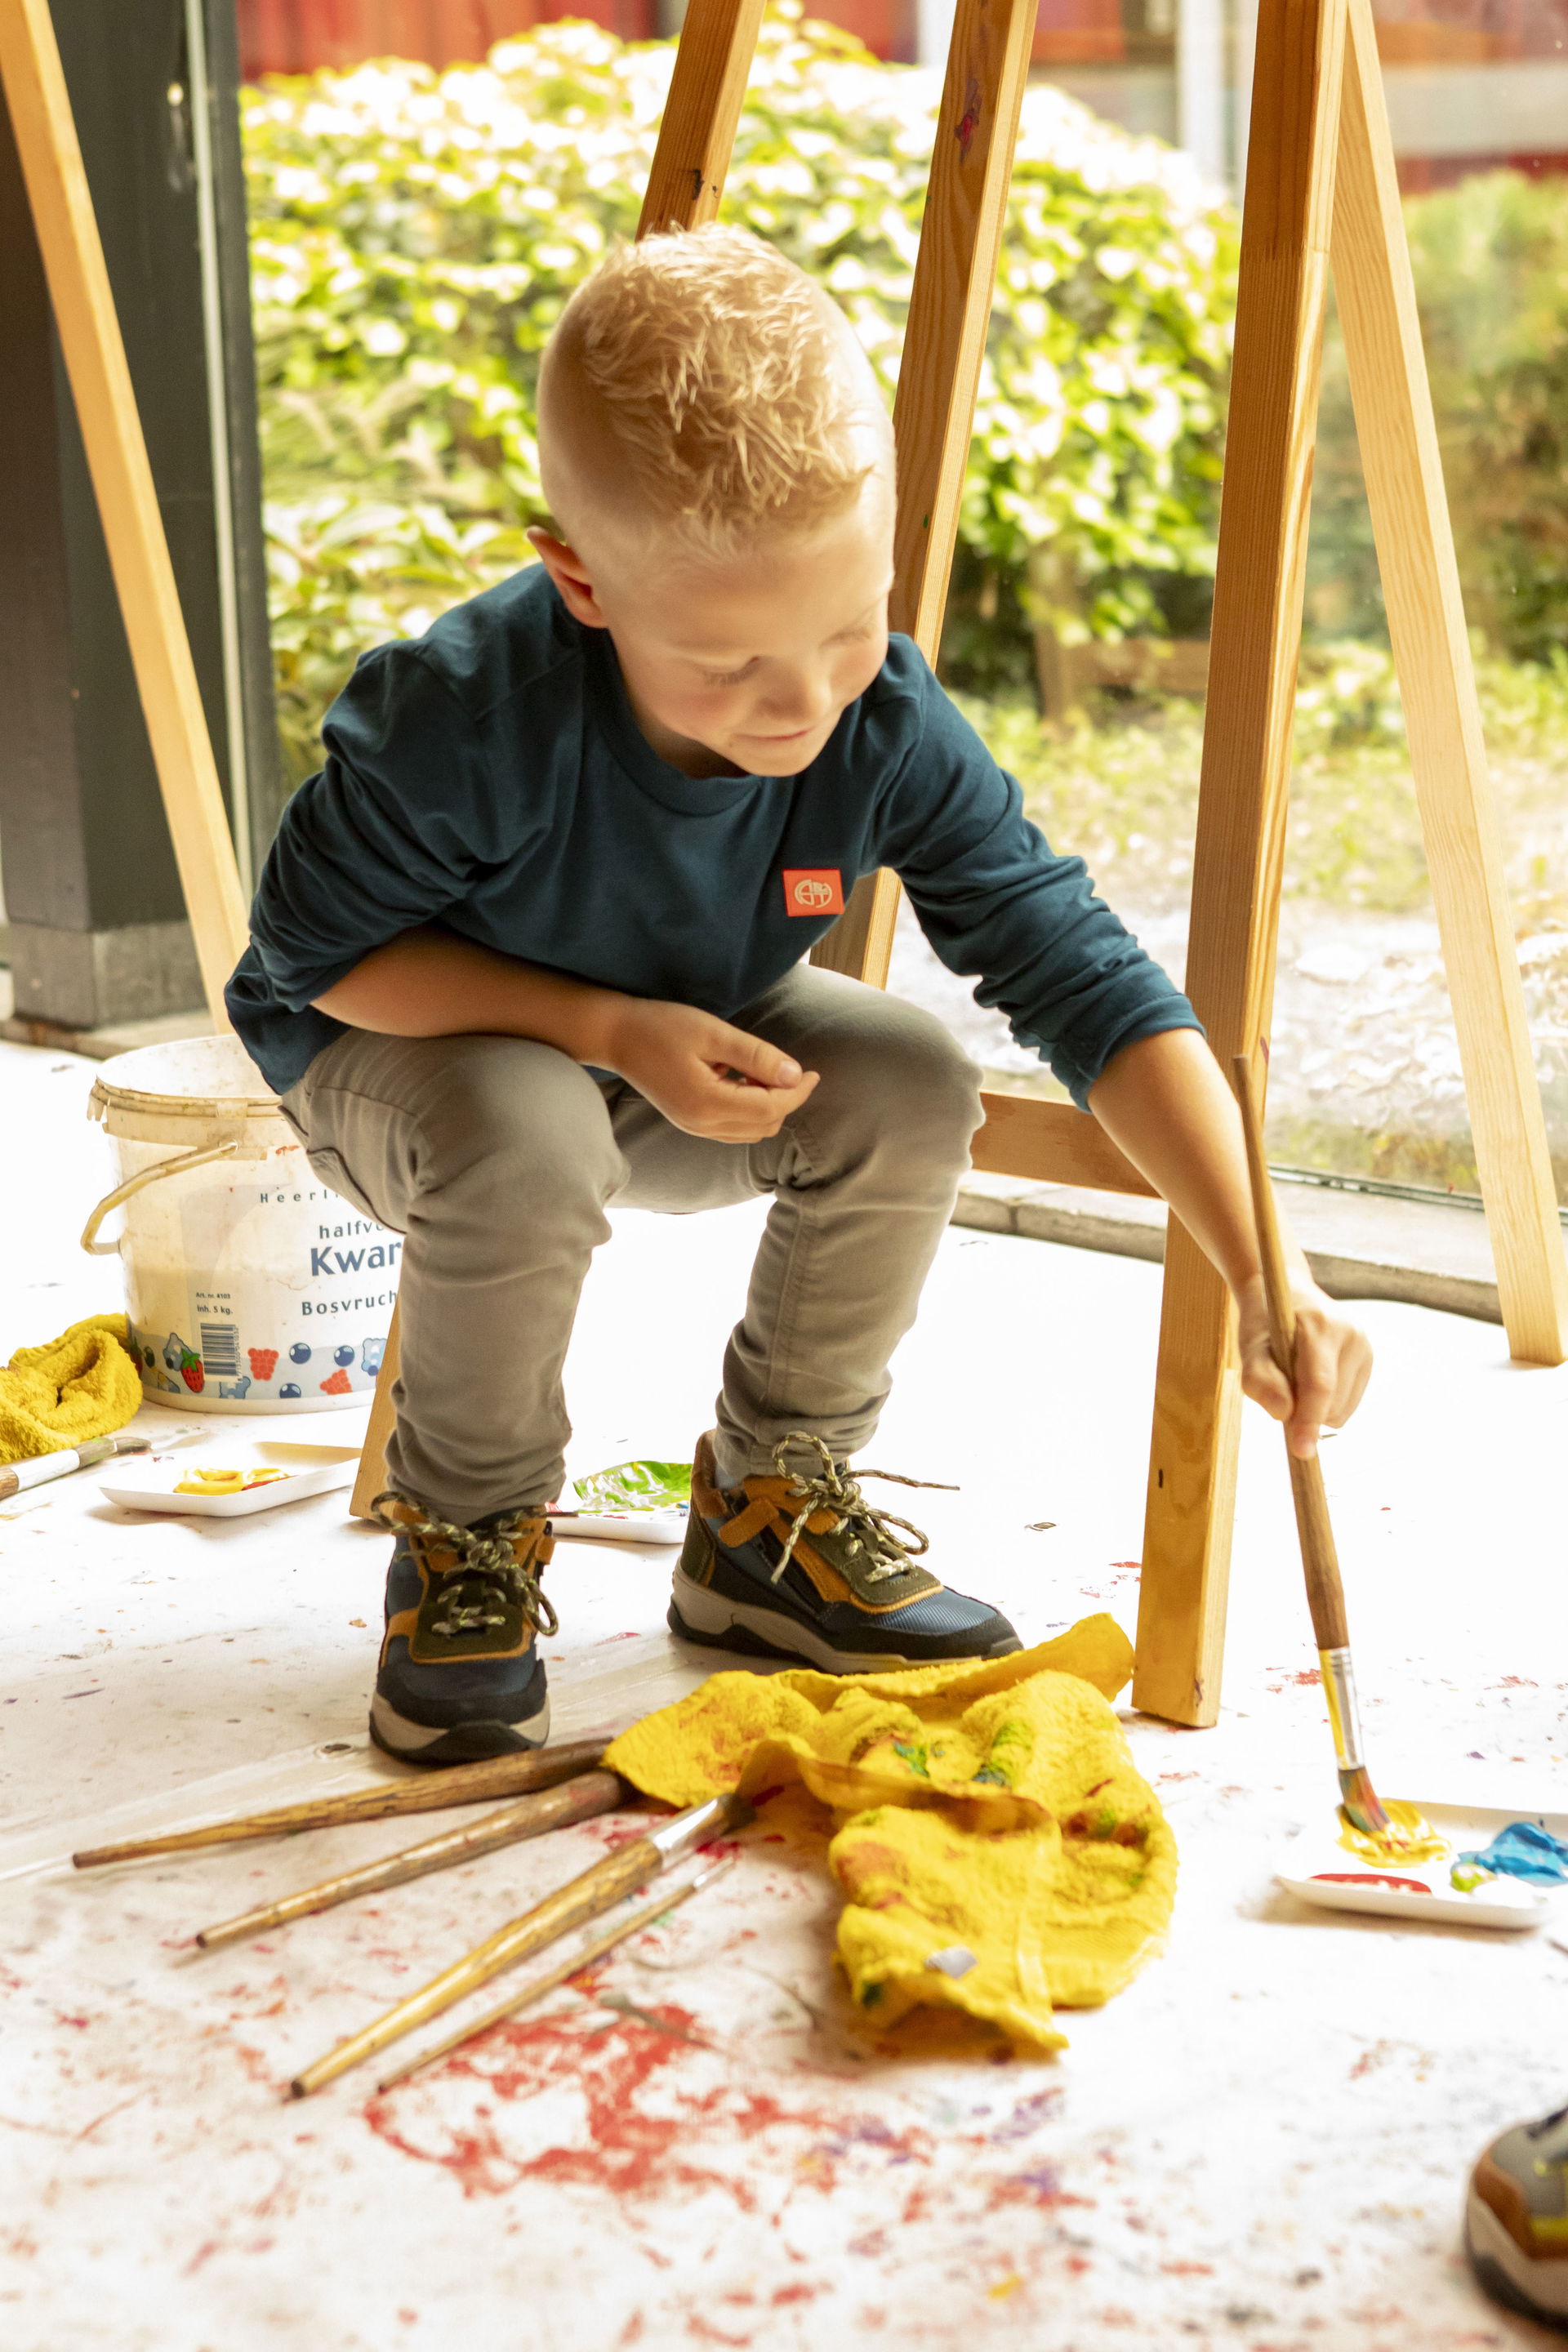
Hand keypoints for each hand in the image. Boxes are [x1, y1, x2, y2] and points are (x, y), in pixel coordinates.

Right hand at [604, 997, 819, 1141]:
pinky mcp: (690, 1122)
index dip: (797, 1092)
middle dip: (785, 1100)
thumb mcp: (713, 1033)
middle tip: (788, 1067)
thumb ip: (755, 1056)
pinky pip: (734, 1129)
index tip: (813, 1071)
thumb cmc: (661, 1026)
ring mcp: (694, 1127)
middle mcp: (702, 1125)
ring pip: (752, 1131)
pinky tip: (745, 1082)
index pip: (770, 1109)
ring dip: (769, 1107)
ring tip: (765, 1073)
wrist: (616, 1035)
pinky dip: (751, 1110)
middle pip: (765, 1125)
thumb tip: (793, 1075)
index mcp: (708, 1104)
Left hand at [1236, 1275, 1372, 1457]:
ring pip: (1342, 1409)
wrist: (1287, 1292)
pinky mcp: (1369, 1358)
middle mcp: (1351, 1333)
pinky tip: (1312, 1379)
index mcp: (1320, 1325)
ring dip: (1315, 1409)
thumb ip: (1259, 1380)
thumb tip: (1283, 1415)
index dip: (1309, 1421)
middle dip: (1303, 1412)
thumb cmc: (1263, 1324)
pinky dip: (1326, 1405)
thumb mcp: (1249, 1348)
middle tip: (1280, 1386)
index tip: (1301, 1452)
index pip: (1319, 1385)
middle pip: (1331, 1401)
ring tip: (1296, 1377)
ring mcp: (1364, 1345)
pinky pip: (1348, 1405)